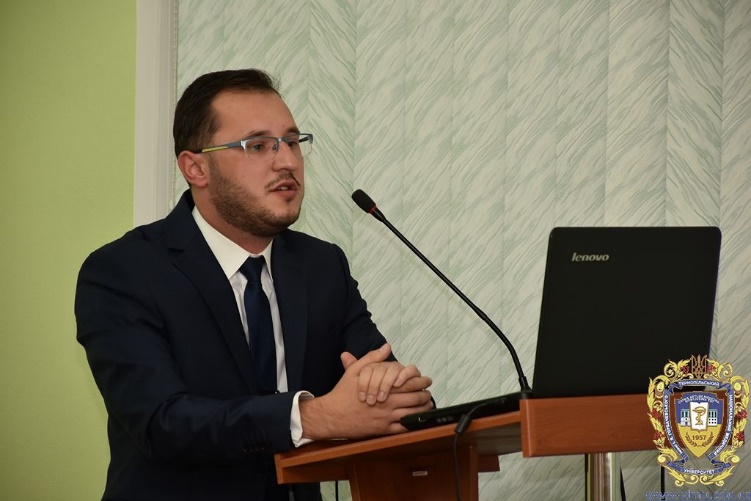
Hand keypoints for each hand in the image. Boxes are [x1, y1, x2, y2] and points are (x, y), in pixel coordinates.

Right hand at [299, 344, 432, 439]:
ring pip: (412, 415)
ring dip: (423, 410)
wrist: (332, 415)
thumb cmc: (343, 392)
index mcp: (383, 388)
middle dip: (425, 396)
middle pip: (415, 400)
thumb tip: (386, 347)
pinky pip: (403, 429)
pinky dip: (412, 425)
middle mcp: (388, 404)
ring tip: (427, 406)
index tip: (427, 380)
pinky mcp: (383, 430)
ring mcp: (386, 419)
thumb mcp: (355, 371)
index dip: (421, 382)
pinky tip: (417, 421)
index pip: (409, 384)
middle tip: (430, 394)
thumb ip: (372, 358)